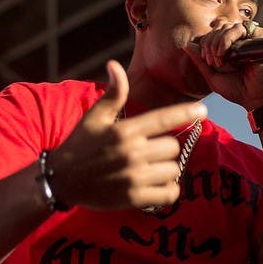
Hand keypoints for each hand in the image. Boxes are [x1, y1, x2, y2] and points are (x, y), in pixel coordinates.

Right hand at [49, 60, 206, 209]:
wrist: (60, 180)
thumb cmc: (79, 145)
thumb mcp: (94, 117)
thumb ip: (113, 94)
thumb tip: (115, 65)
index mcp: (125, 130)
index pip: (163, 118)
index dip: (186, 113)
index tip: (203, 110)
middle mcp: (132, 153)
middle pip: (172, 147)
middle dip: (164, 149)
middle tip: (148, 152)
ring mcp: (134, 177)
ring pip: (173, 170)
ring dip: (166, 170)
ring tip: (149, 170)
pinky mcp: (134, 198)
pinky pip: (169, 193)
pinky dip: (168, 190)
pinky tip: (157, 186)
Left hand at [186, 21, 262, 110]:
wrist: (256, 99)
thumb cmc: (237, 90)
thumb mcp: (212, 76)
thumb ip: (200, 60)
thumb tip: (186, 45)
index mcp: (232, 46)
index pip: (214, 32)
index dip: (206, 42)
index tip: (206, 60)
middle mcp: (242, 40)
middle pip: (220, 27)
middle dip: (210, 43)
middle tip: (212, 62)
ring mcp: (251, 37)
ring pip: (228, 27)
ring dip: (218, 42)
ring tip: (219, 61)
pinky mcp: (261, 37)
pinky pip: (240, 29)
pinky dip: (227, 40)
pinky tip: (225, 56)